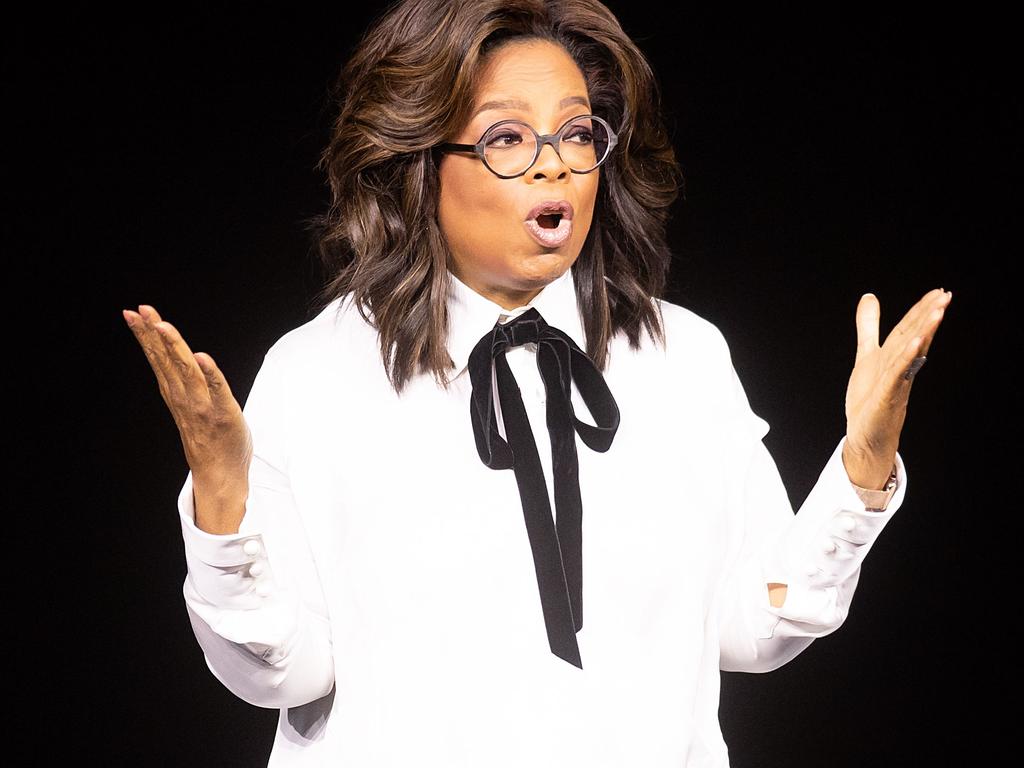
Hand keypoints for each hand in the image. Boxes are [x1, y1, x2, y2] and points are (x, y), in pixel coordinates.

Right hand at [123, 305, 251, 532]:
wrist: (219, 475)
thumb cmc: (208, 438)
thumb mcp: (188, 405)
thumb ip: (182, 382)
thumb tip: (171, 358)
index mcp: (176, 393)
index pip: (158, 358)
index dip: (146, 335)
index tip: (133, 313)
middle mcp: (184, 397)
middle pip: (166, 360)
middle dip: (153, 334)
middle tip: (141, 310)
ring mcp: (202, 406)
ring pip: (187, 370)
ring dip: (174, 347)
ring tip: (163, 325)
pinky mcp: (224, 414)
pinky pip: (218, 391)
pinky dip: (211, 374)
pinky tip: (202, 357)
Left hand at [843, 288, 952, 488]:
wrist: (866, 437)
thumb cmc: (869, 399)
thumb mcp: (867, 355)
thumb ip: (869, 327)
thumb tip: (869, 296)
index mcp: (896, 358)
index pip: (911, 331)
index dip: (922, 311)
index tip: (939, 292)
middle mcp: (900, 369)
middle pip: (915, 339)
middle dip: (929, 317)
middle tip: (946, 296)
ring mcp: (895, 383)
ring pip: (911, 355)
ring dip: (923, 333)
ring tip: (937, 312)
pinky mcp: (886, 398)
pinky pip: (897, 376)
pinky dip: (905, 360)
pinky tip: (915, 344)